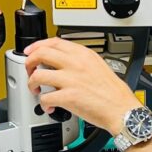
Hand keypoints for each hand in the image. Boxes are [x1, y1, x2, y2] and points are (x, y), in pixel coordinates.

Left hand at [24, 37, 140, 134]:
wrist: (122, 109)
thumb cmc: (113, 92)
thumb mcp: (98, 66)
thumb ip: (80, 61)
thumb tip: (61, 61)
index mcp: (83, 54)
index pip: (54, 42)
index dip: (37, 46)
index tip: (30, 51)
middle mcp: (76, 64)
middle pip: (40, 54)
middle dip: (29, 63)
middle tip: (30, 71)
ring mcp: (71, 80)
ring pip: (38, 75)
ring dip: (32, 84)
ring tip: (36, 90)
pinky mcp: (69, 97)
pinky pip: (45, 98)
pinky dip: (44, 104)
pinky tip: (50, 107)